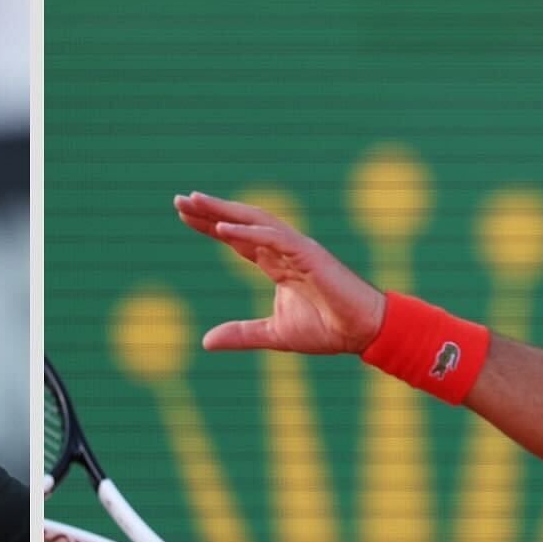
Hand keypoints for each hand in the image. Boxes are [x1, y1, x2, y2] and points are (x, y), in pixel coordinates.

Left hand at [174, 191, 386, 356]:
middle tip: (179, 200)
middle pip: (242, 222)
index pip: (237, 239)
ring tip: (195, 202)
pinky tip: (222, 228)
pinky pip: (275, 238)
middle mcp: (284, 250)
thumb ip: (241, 334)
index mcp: (277, 264)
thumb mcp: (273, 335)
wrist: (363, 333)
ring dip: (225, 210)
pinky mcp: (310, 256)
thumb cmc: (328, 329)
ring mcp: (298, 249)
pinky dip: (248, 231)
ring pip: (256, 222)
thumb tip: (205, 342)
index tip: (183, 216)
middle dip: (211, 210)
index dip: (210, 226)